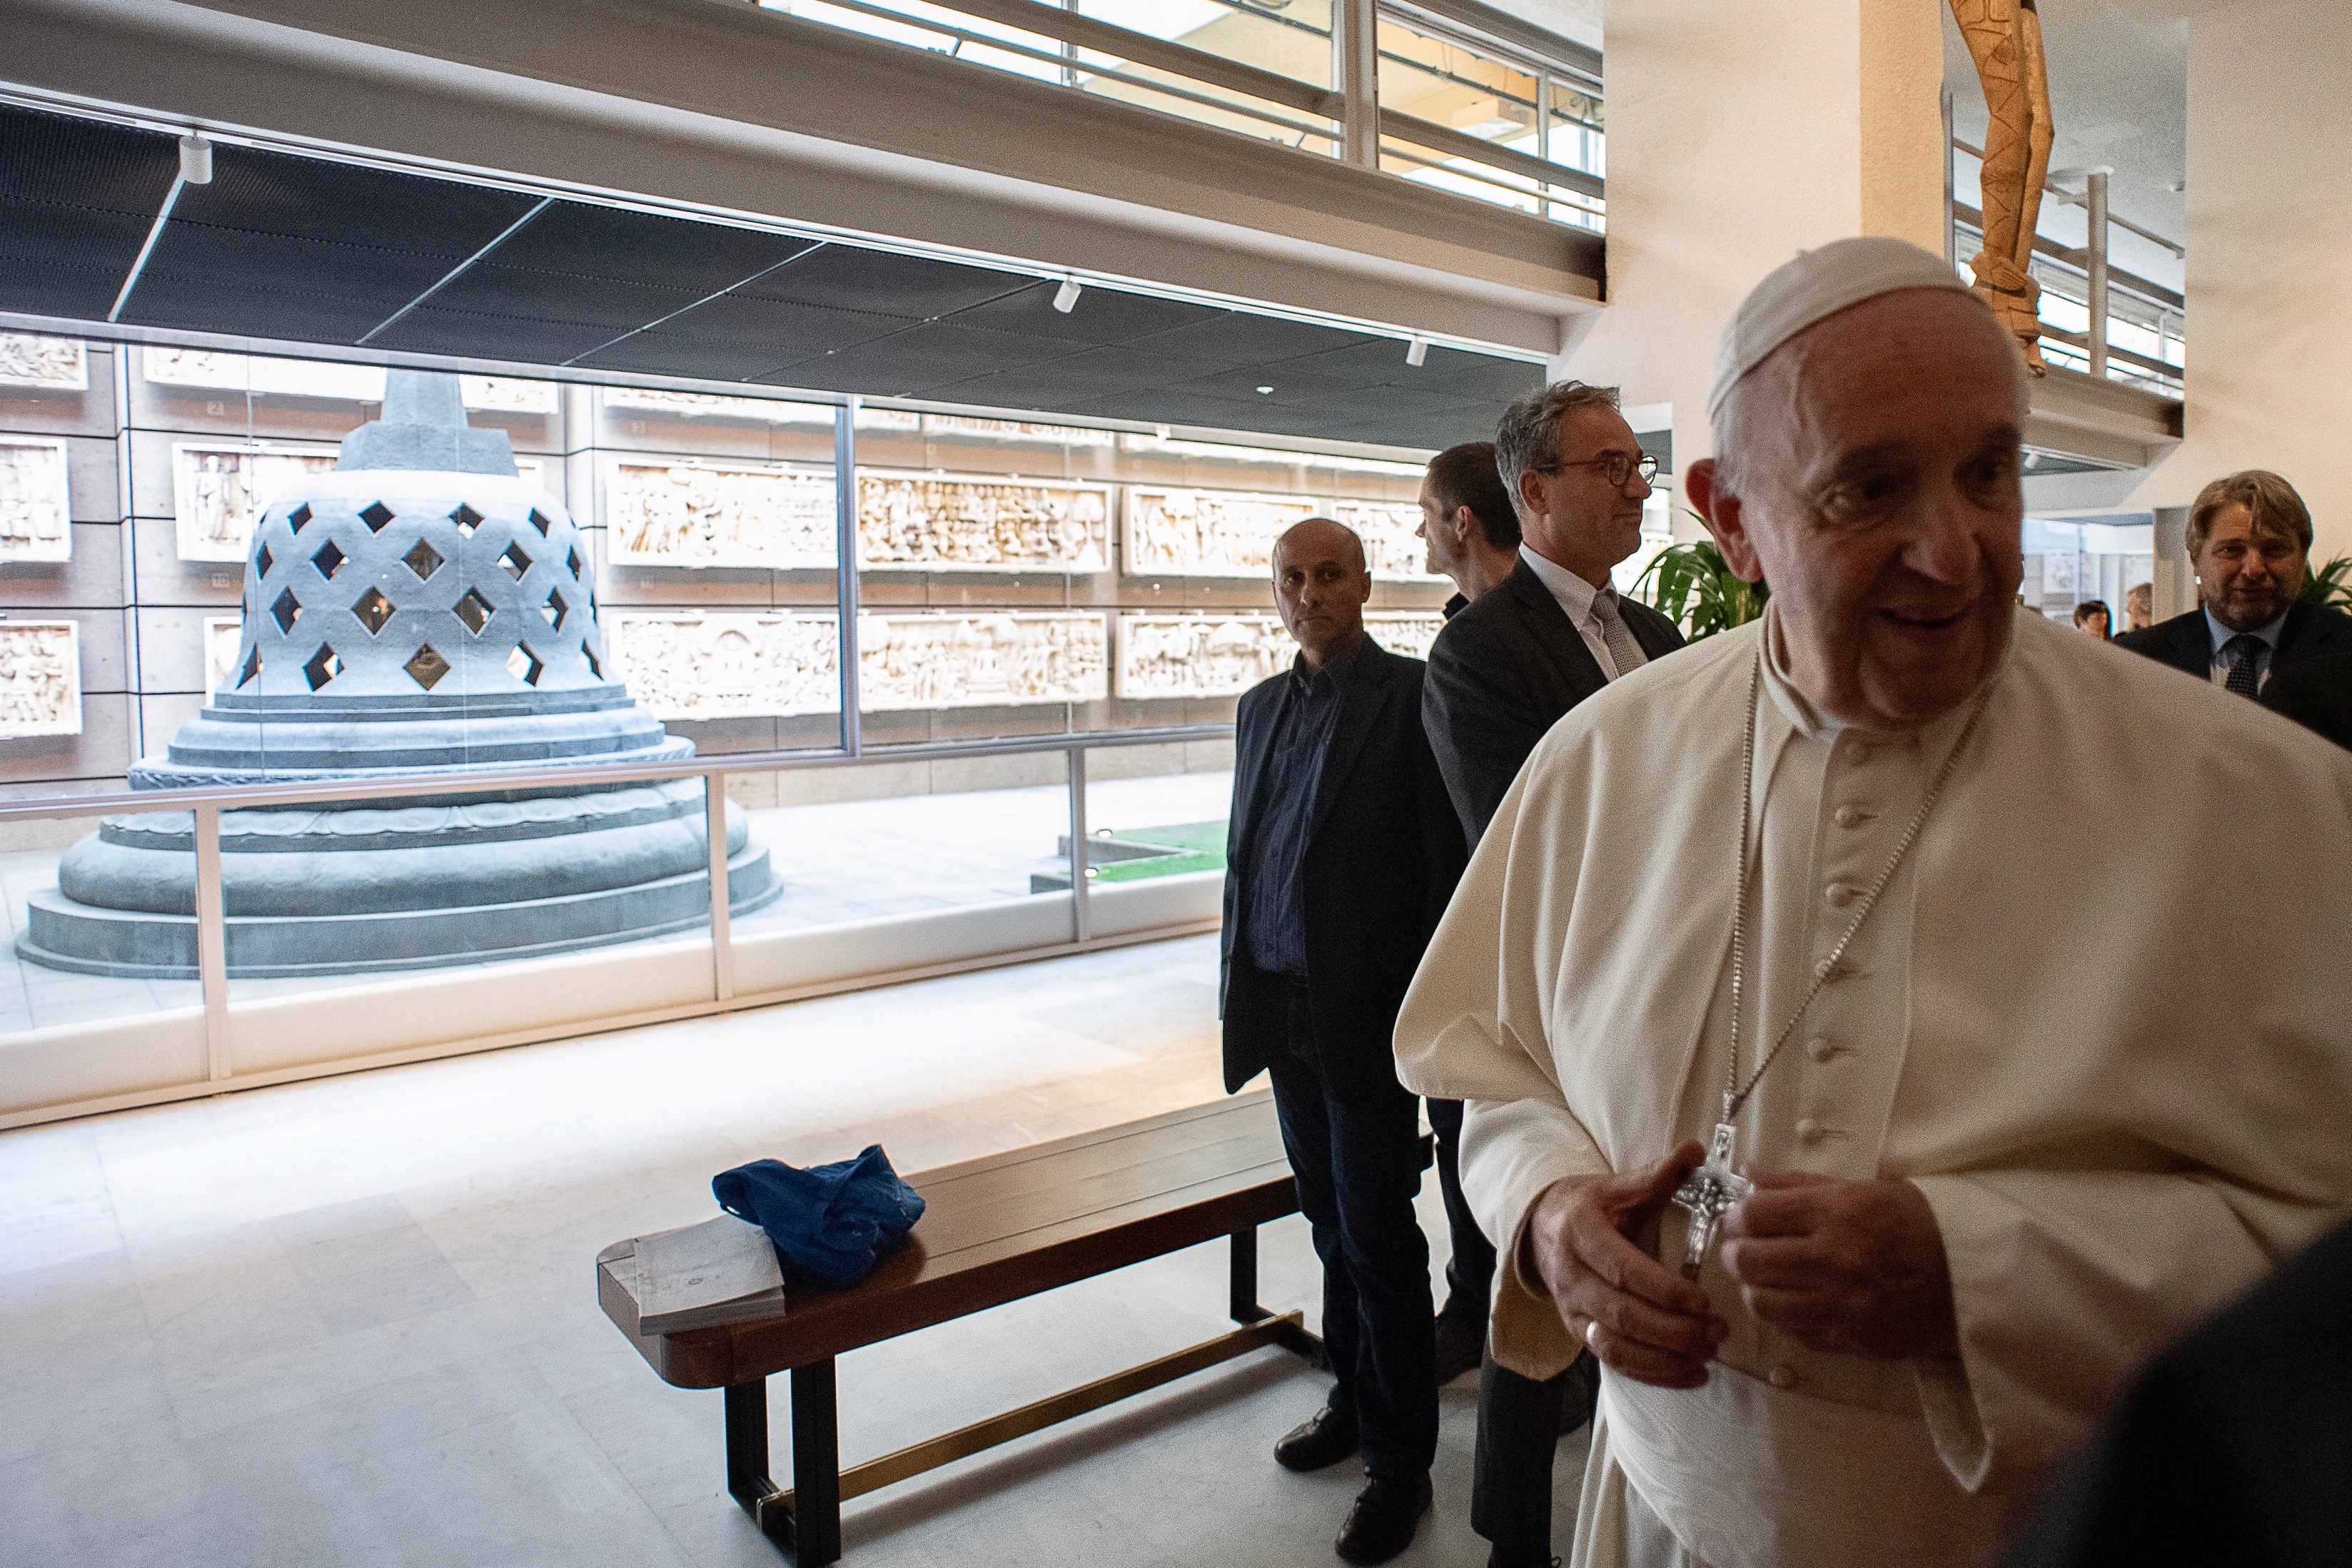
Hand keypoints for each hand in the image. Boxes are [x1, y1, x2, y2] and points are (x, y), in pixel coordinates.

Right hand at [1523, 1143, 1728, 1387]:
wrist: (1542, 1228)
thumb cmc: (1590, 1207)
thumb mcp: (1618, 1187)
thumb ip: (1658, 1175)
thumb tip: (1695, 1149)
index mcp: (1582, 1233)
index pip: (1623, 1270)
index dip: (1664, 1291)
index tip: (1703, 1302)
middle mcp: (1571, 1275)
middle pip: (1622, 1314)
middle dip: (1674, 1330)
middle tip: (1717, 1332)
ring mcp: (1572, 1308)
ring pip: (1617, 1345)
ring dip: (1666, 1357)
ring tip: (1708, 1353)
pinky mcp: (1579, 1331)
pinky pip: (1614, 1361)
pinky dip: (1653, 1374)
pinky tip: (1690, 1373)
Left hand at [1717, 1170, 1956, 1358]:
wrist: (1973, 1278)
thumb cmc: (1920, 1224)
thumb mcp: (1864, 1189)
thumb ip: (1800, 1184)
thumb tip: (1749, 1175)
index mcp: (1840, 1213)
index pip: (1757, 1214)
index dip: (1737, 1215)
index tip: (1739, 1217)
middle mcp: (1835, 1260)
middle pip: (1750, 1260)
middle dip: (1735, 1252)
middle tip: (1741, 1247)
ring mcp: (1842, 1305)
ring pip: (1762, 1302)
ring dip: (1753, 1287)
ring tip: (1762, 1276)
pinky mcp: (1850, 1340)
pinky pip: (1791, 1331)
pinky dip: (1780, 1316)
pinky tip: (1789, 1300)